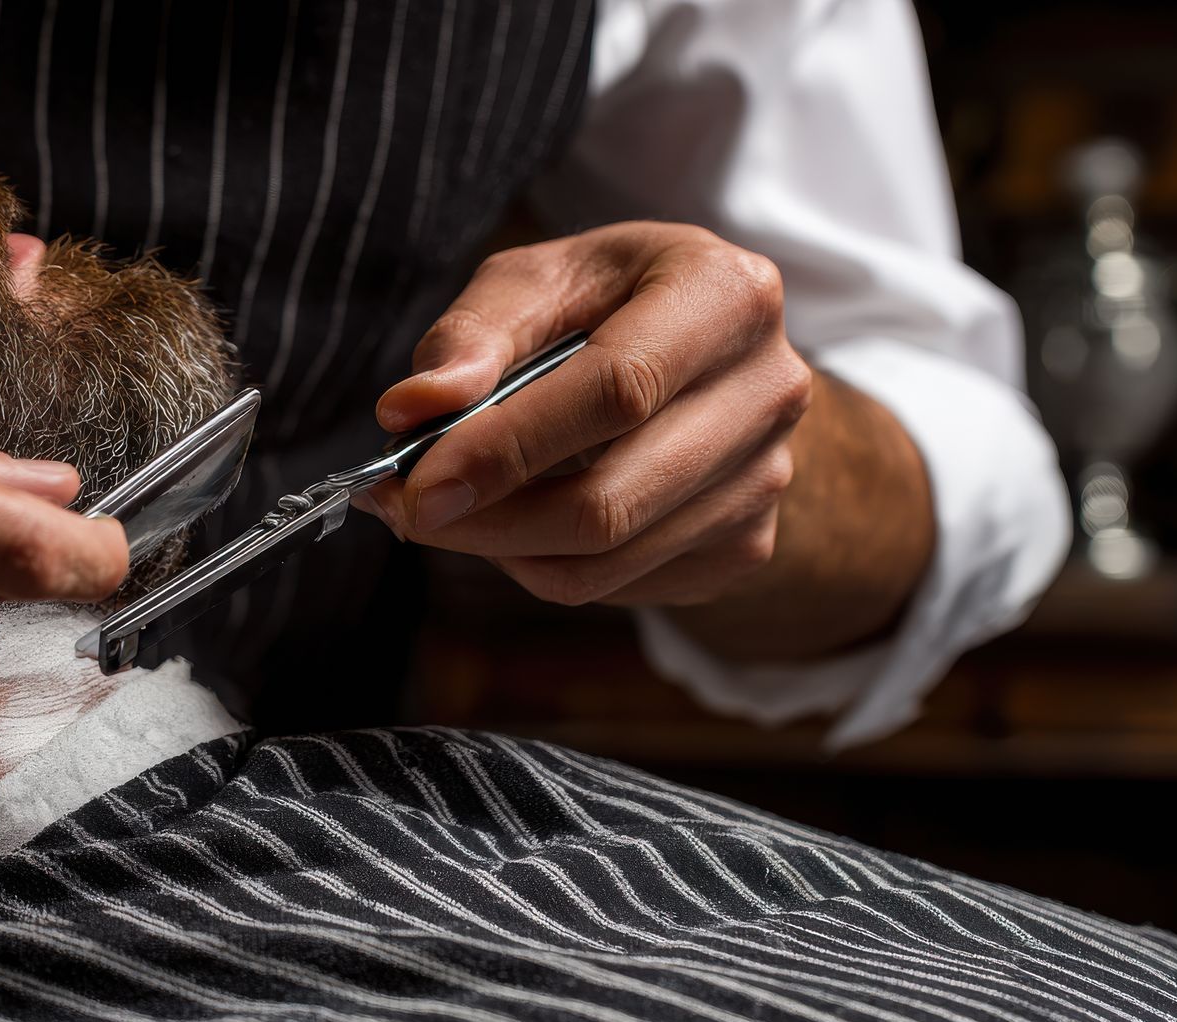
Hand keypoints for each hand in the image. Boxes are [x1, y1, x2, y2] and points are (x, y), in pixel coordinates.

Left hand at [364, 222, 812, 612]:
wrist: (703, 351)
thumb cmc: (607, 303)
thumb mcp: (539, 280)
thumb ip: (472, 337)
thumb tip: (411, 410)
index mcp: (728, 295)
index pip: (617, 391)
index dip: (508, 447)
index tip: (418, 484)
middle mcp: (771, 391)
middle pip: (611, 499)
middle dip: (487, 521)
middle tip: (405, 509)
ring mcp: (768, 479)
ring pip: (606, 560)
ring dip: (502, 549)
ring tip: (450, 506)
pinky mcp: (745, 545)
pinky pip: (618, 586)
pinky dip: (542, 563)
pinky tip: (517, 517)